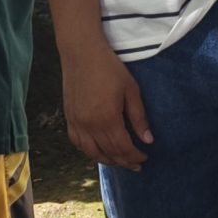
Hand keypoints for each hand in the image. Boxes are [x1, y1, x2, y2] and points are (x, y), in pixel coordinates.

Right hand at [63, 42, 153, 170]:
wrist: (81, 52)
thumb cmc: (110, 68)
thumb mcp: (131, 90)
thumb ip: (139, 117)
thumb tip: (148, 140)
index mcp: (107, 119)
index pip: (123, 148)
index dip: (135, 156)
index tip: (144, 158)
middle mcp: (90, 126)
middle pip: (109, 153)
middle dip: (124, 161)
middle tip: (136, 165)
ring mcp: (77, 123)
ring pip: (92, 152)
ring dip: (107, 160)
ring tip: (120, 162)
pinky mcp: (69, 118)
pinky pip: (78, 143)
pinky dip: (89, 151)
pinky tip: (98, 151)